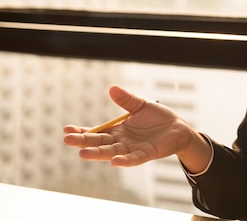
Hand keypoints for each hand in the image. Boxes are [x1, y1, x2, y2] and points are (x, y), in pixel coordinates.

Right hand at [63, 85, 193, 166]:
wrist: (178, 127)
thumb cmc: (158, 117)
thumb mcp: (141, 105)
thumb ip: (126, 100)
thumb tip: (111, 88)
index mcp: (118, 130)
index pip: (97, 132)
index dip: (82, 132)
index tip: (66, 130)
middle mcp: (122, 142)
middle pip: (100, 143)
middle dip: (84, 142)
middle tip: (67, 140)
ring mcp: (133, 149)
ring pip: (112, 152)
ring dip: (98, 154)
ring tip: (82, 153)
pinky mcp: (147, 154)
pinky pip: (134, 159)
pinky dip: (124, 161)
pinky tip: (114, 161)